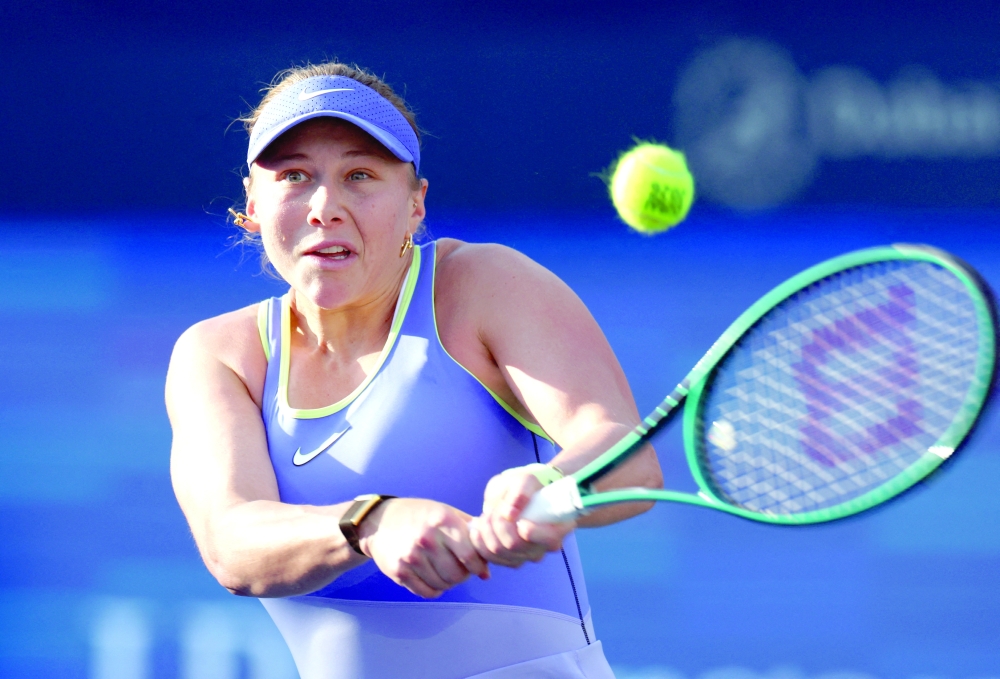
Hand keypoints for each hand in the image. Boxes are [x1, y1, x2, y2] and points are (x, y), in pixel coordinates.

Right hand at [358, 498, 489, 598]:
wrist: (380, 521)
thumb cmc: (421, 516)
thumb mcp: (447, 514)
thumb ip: (471, 536)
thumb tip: (487, 571)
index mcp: (443, 522)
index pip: (470, 555)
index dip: (478, 565)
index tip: (477, 566)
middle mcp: (427, 539)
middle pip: (457, 575)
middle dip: (463, 575)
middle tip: (459, 568)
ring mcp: (411, 556)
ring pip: (443, 585)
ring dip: (448, 582)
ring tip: (444, 570)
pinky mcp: (399, 571)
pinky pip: (426, 592)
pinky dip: (434, 589)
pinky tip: (432, 577)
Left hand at [469, 467, 574, 568]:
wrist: (523, 495)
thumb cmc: (528, 487)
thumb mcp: (526, 479)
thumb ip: (521, 491)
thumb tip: (510, 514)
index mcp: (558, 528)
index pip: (548, 539)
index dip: (530, 530)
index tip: (516, 514)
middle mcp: (544, 547)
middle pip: (514, 545)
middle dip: (497, 523)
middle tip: (494, 508)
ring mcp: (527, 556)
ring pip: (498, 552)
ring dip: (486, 531)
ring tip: (485, 516)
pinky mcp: (510, 560)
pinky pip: (489, 558)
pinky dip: (479, 542)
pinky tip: (478, 528)